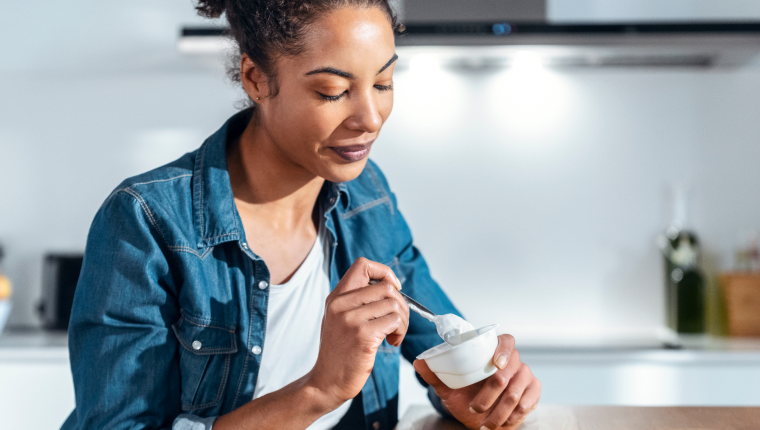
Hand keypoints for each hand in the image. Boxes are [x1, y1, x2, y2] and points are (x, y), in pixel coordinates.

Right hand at [308, 257, 408, 409]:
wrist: (326, 382)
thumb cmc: (339, 352)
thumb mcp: (339, 319)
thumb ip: (356, 301)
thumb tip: (389, 286)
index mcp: (336, 297)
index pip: (363, 264)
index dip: (384, 272)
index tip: (392, 289)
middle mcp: (341, 304)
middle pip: (386, 287)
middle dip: (401, 304)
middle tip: (397, 322)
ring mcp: (351, 319)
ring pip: (394, 304)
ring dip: (403, 320)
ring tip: (394, 334)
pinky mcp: (363, 335)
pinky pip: (395, 322)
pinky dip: (400, 332)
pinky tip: (391, 342)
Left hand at [414, 335, 540, 428]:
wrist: (480, 418)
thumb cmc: (467, 397)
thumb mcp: (449, 388)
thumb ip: (435, 374)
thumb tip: (418, 361)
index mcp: (493, 352)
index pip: (506, 341)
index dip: (504, 350)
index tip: (496, 364)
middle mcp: (513, 361)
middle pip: (510, 369)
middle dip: (491, 393)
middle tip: (476, 408)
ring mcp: (525, 375)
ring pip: (516, 390)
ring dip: (500, 410)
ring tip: (486, 423)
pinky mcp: (533, 391)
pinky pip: (528, 402)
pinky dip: (514, 416)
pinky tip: (503, 423)